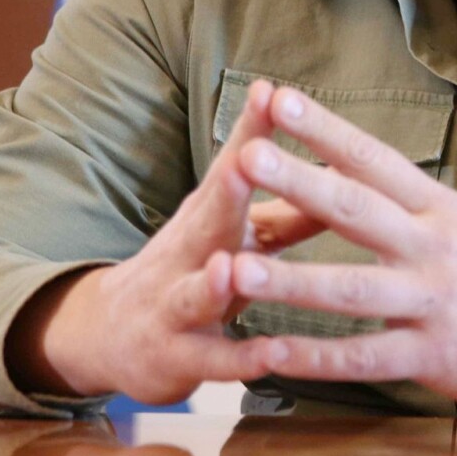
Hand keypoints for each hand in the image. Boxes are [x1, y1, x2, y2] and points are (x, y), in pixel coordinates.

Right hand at [6, 80, 301, 404]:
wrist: (107, 334)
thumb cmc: (190, 268)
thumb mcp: (230, 231)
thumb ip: (289, 208)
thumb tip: (349, 171)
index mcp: (208, 215)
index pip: (230, 165)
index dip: (250, 131)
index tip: (271, 92)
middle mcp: (186, 253)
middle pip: (207, 219)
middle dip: (228, 192)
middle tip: (248, 161)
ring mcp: (175, 306)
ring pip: (195, 294)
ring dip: (214, 282)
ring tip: (232, 267)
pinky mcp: (177, 359)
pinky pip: (212, 362)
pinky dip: (239, 358)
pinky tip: (269, 356)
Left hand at [229, 87, 456, 411]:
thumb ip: (400, 208)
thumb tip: (338, 182)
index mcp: (439, 208)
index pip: (375, 159)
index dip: (326, 130)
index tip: (281, 98)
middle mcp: (434, 247)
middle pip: (359, 210)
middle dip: (300, 182)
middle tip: (246, 155)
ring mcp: (434, 303)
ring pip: (354, 290)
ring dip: (292, 280)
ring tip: (235, 267)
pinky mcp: (435, 357)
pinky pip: (365, 359)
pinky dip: (315, 359)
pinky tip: (268, 355)